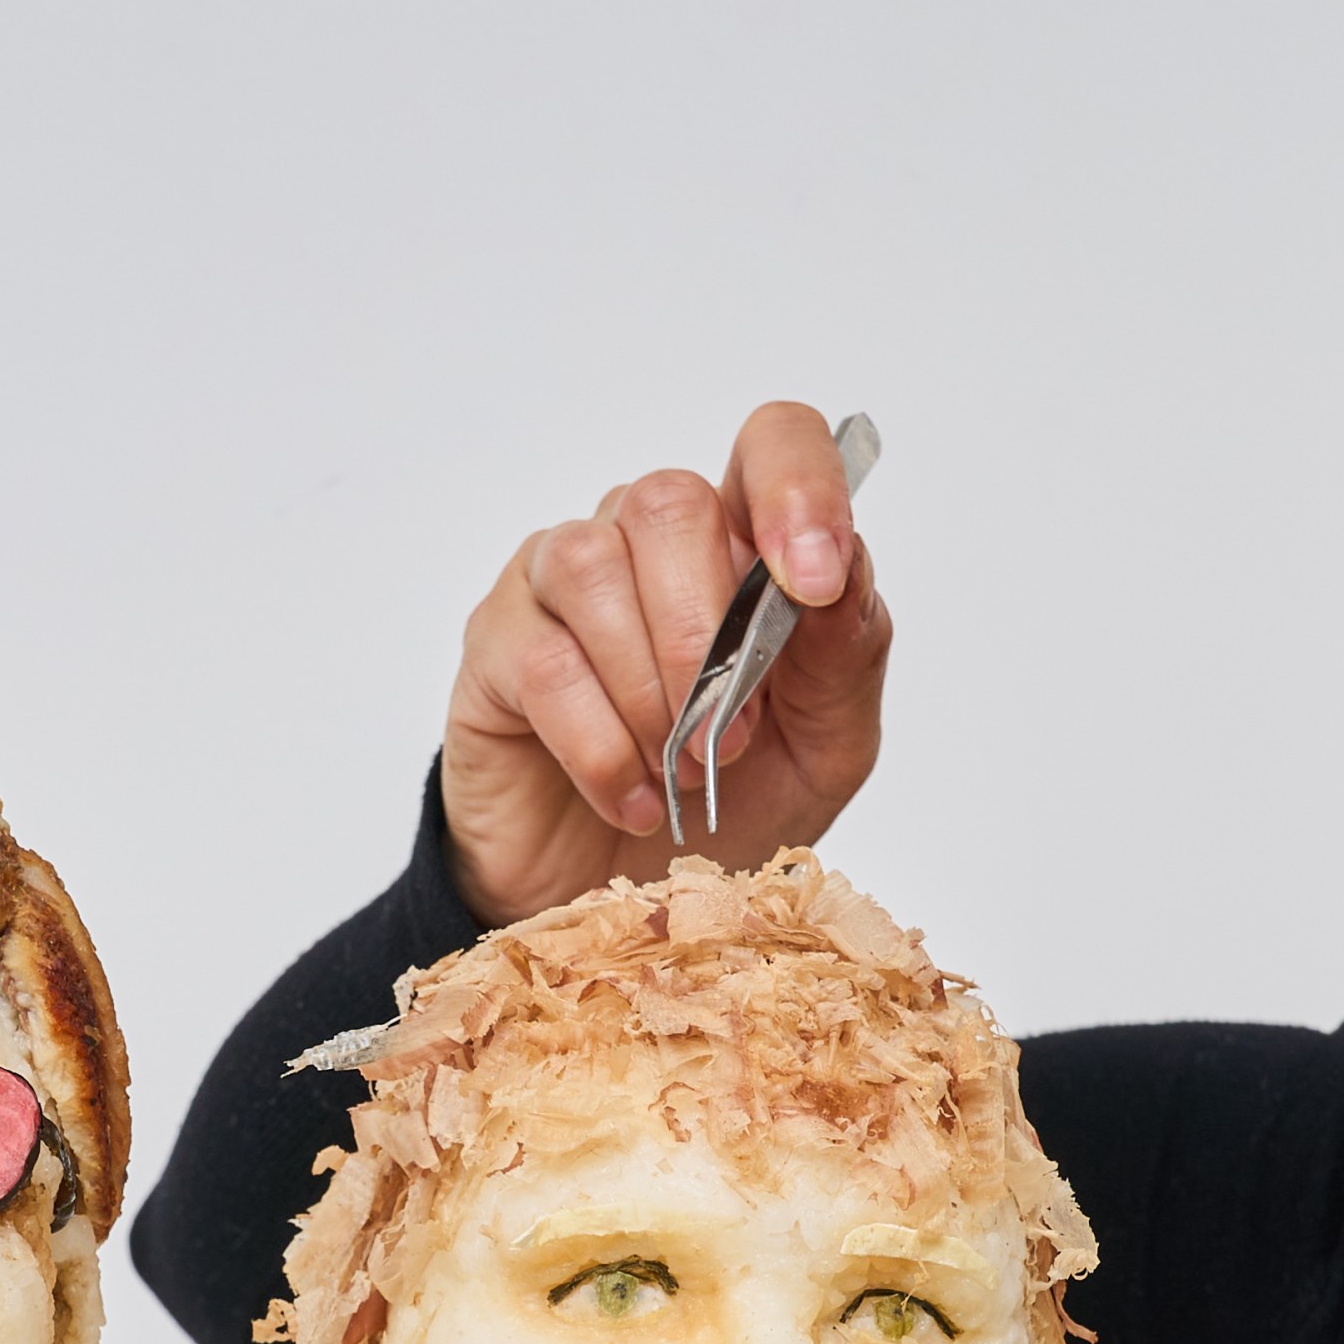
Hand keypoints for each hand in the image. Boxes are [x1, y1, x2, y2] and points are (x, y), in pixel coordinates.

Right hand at [440, 401, 891, 923]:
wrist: (627, 903)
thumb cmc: (730, 806)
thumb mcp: (824, 747)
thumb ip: (846, 656)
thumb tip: (842, 574)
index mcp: (741, 542)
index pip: (773, 440)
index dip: (798, 486)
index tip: (815, 581)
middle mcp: (644, 538)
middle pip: (669, 502)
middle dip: (706, 636)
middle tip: (724, 744)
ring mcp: (558, 581)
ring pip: (592, 569)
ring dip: (648, 691)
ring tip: (675, 776)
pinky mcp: (496, 643)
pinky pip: (545, 663)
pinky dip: (602, 747)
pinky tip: (632, 798)